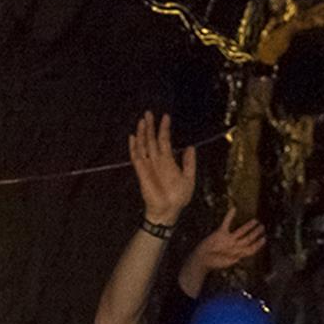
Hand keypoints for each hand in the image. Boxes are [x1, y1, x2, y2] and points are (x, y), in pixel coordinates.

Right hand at [129, 111, 195, 226]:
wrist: (169, 211)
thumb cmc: (179, 197)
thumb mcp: (189, 178)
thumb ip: (189, 162)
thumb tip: (190, 147)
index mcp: (168, 160)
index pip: (165, 140)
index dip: (165, 128)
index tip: (166, 116)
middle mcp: (157, 160)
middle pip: (152, 139)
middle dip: (150, 126)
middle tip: (149, 112)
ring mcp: (148, 165)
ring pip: (144, 145)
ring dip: (142, 133)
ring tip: (142, 120)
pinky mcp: (141, 172)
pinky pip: (136, 157)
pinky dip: (134, 147)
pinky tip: (132, 137)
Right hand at [179, 214, 266, 294]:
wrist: (202, 259)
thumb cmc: (214, 263)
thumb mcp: (227, 263)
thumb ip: (235, 259)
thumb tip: (242, 256)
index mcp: (238, 254)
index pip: (251, 248)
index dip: (258, 244)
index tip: (264, 238)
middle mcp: (235, 246)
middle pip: (248, 239)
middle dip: (256, 234)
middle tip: (263, 227)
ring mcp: (228, 239)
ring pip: (241, 231)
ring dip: (248, 226)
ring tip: (255, 221)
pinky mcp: (220, 234)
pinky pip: (226, 223)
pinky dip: (229, 216)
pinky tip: (233, 209)